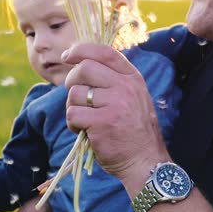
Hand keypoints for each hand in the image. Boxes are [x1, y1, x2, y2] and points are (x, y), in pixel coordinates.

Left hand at [63, 43, 169, 187]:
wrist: (145, 161)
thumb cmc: (133, 128)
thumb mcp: (133, 96)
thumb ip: (114, 79)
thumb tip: (81, 62)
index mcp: (132, 78)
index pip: (105, 52)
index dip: (82, 50)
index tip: (67, 55)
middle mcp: (125, 87)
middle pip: (85, 69)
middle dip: (71, 80)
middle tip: (74, 94)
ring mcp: (114, 104)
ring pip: (75, 93)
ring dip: (73, 106)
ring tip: (84, 119)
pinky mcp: (101, 122)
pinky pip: (73, 113)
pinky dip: (73, 123)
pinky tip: (84, 131)